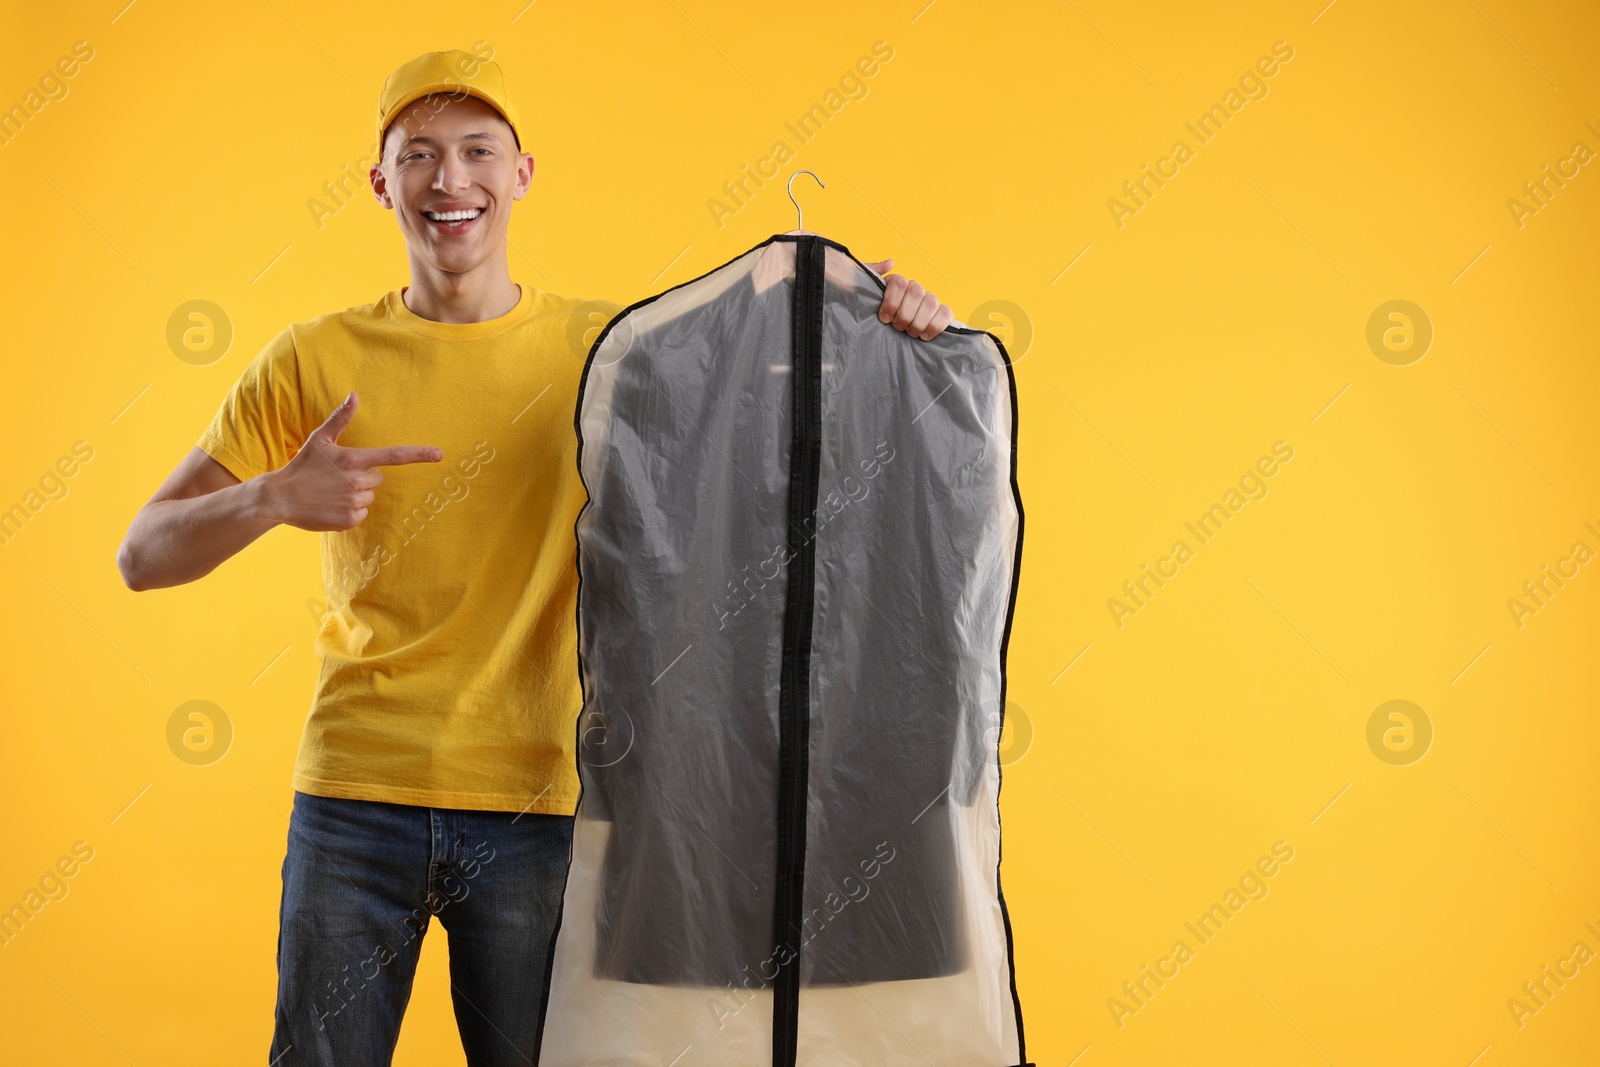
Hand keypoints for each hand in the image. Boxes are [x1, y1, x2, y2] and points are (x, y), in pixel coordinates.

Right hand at [261, 392, 441, 531]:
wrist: (279, 497)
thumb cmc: (302, 465)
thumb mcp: (320, 438)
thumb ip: (341, 418)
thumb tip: (355, 395)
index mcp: (354, 459)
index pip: (394, 455)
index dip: (419, 454)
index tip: (440, 454)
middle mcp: (357, 480)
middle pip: (378, 479)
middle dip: (362, 478)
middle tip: (337, 478)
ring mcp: (354, 502)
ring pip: (369, 497)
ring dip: (355, 495)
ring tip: (331, 492)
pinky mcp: (349, 520)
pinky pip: (362, 514)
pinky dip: (349, 511)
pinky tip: (331, 505)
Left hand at [864, 257, 954, 340]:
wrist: (886, 332)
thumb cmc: (875, 315)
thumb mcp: (866, 295)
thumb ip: (871, 275)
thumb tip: (890, 262)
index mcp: (897, 283)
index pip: (900, 283)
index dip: (892, 301)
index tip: (884, 318)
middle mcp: (915, 289)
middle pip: (916, 293)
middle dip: (905, 314)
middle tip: (897, 327)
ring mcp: (930, 300)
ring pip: (932, 302)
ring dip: (919, 321)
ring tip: (910, 333)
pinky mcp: (942, 313)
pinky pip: (946, 313)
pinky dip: (936, 325)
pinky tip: (925, 335)